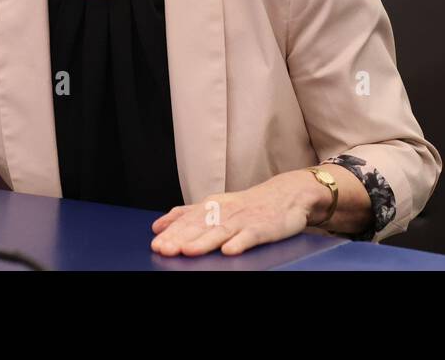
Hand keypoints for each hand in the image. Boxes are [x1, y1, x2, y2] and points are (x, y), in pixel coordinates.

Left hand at [149, 170, 324, 256]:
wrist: (288, 194)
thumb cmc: (249, 204)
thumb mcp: (217, 205)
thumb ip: (188, 214)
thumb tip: (159, 225)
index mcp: (213, 206)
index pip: (189, 219)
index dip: (172, 233)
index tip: (156, 244)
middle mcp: (226, 211)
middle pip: (201, 225)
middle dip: (182, 238)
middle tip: (165, 250)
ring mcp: (245, 219)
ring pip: (222, 231)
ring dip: (205, 241)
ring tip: (189, 251)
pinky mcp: (264, 228)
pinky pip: (251, 236)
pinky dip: (240, 242)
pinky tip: (229, 251)